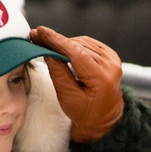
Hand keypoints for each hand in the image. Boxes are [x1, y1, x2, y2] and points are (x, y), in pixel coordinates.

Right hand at [31, 28, 124, 143]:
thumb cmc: (85, 113)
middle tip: (37, 37)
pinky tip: (62, 48)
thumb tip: (47, 51)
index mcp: (102, 78)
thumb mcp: (68, 97)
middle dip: (56, 41)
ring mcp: (113, 60)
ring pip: (82, 43)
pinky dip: (74, 45)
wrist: (103, 119)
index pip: (76, 53)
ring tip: (47, 44)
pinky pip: (88, 44)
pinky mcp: (111, 56)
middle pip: (78, 46)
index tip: (40, 31)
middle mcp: (111, 66)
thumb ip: (58, 73)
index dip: (57, 40)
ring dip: (64, 43)